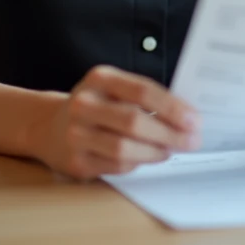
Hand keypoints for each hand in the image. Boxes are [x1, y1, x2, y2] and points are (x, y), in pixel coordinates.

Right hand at [31, 65, 201, 180]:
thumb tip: (187, 117)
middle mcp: (85, 104)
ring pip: (125, 148)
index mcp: (100, 78)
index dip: (172, 107)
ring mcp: (77, 133)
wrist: (49, 126)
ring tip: (171, 150)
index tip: (195, 120)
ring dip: (156, 152)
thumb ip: (145, 97)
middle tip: (192, 141)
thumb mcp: (114, 89)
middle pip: (134, 121)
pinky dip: (137, 163)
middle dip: (170, 133)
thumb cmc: (97, 106)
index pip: (142, 91)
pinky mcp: (76, 161)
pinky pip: (116, 166)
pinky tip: (148, 157)